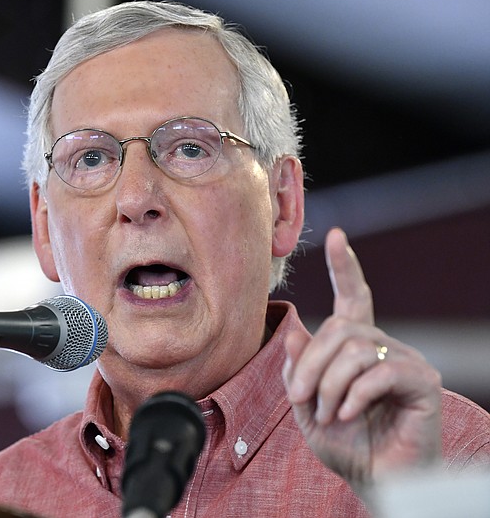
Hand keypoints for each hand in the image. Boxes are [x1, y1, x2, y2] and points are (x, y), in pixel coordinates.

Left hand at [283, 227, 442, 487]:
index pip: (353, 297)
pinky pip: (380, 372)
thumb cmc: (345, 444)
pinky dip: (354, 395)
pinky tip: (346, 414)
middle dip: (310, 363)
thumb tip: (295, 333)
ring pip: (356, 349)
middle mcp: (384, 346)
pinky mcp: (422, 382)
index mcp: (357, 347)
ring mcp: (406, 361)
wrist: (375, 480)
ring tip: (327, 413)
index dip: (344, 267)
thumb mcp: (307, 407)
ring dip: (329, 384)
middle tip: (299, 398)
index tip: (335, 236)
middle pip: (339, 329)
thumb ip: (297, 371)